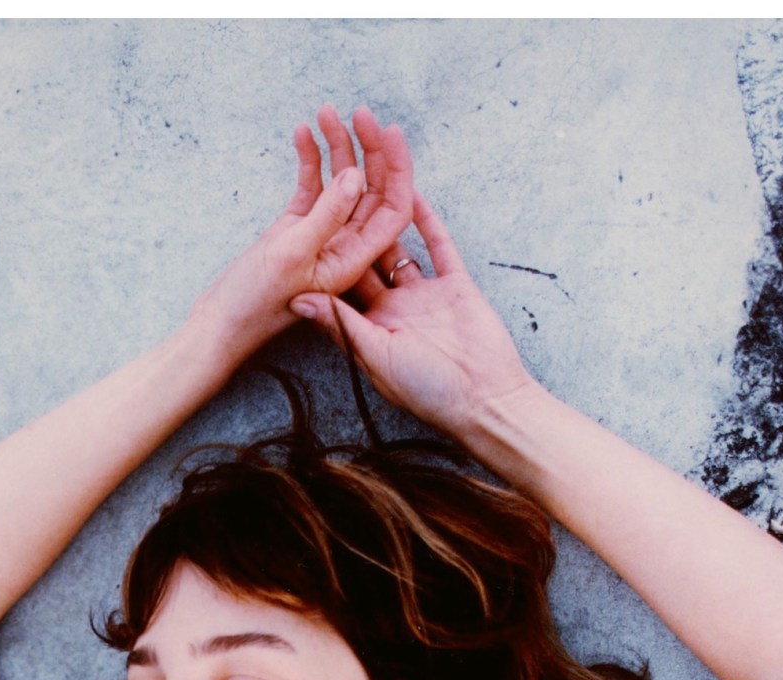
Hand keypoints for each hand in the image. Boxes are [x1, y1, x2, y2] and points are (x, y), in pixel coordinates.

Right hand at [190, 106, 414, 366]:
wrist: (219, 323)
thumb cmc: (256, 302)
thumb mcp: (292, 255)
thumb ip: (326, 216)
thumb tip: (355, 176)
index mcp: (354, 260)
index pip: (392, 209)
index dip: (397, 170)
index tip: (388, 132)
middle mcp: (344, 247)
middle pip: (370, 190)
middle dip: (368, 149)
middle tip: (357, 113)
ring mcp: (321, 236)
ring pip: (341, 183)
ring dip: (337, 147)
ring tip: (325, 113)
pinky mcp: (296, 228)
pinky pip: (312, 187)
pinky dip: (310, 160)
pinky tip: (302, 134)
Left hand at [290, 185, 537, 440]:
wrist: (484, 399)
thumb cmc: (427, 391)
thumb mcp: (376, 356)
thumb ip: (341, 324)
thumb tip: (298, 298)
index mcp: (370, 325)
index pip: (341, 282)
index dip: (325, 252)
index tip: (306, 218)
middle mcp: (394, 306)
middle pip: (368, 256)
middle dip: (353, 222)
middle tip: (335, 185)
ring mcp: (425, 294)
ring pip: (400, 243)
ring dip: (385, 211)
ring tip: (368, 177)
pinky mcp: (455, 285)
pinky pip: (438, 245)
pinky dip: (425, 219)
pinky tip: (409, 189)